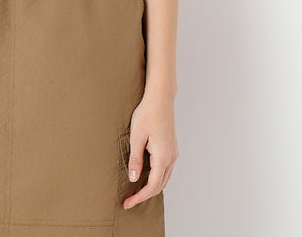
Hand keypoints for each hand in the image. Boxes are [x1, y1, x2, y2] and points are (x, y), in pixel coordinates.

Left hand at [122, 89, 178, 208]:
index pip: (152, 186)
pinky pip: (165, 169)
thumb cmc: (147, 114)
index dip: (140, 197)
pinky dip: (156, 177)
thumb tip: (134, 179)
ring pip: (164, 178)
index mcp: (163, 157)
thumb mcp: (136, 136)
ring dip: (151, 186)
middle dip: (145, 194)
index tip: (128, 203)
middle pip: (160, 185)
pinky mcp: (171, 148)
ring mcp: (173, 153)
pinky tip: (145, 175)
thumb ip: (135, 159)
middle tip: (129, 200)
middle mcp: (171, 157)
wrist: (160, 99)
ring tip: (135, 190)